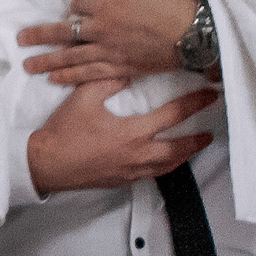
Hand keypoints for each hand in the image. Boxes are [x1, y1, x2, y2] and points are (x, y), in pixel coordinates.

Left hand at [18, 0, 200, 85]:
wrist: (196, 34)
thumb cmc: (175, 2)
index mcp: (108, 6)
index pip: (78, 3)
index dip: (77, 3)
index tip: (79, 6)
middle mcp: (102, 30)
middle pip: (63, 32)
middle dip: (39, 36)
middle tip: (20, 40)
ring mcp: (110, 52)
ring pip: (71, 58)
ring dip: (48, 62)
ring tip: (29, 66)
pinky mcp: (121, 69)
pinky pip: (90, 74)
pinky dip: (71, 77)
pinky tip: (56, 80)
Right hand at [26, 80, 217, 195]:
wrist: (46, 164)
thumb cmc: (64, 131)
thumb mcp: (84, 97)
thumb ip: (109, 82)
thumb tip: (128, 75)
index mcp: (132, 133)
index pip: (172, 116)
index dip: (193, 104)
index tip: (208, 96)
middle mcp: (138, 155)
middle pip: (178, 149)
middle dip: (197, 140)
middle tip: (210, 133)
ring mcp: (130, 171)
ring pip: (167, 166)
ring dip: (184, 156)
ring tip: (192, 149)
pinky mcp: (121, 180)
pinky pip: (152, 175)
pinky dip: (164, 167)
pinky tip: (163, 162)